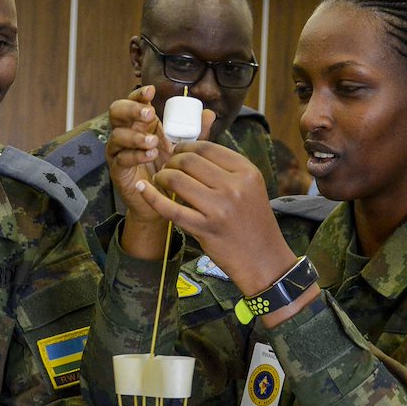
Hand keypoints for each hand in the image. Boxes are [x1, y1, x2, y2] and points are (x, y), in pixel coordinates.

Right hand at [107, 86, 209, 262]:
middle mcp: (127, 132)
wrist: (164, 200)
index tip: (152, 91)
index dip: (139, 94)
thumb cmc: (172, 170)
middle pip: (117, 111)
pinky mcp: (117, 169)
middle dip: (132, 109)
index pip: (134, 101)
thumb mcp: (185, 149)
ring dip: (135, 136)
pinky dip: (135, 155)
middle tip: (150, 114)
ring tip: (153, 142)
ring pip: (117, 135)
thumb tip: (210, 113)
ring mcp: (119, 151)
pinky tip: (150, 156)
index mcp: (141, 123)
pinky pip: (121, 158)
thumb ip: (196, 133)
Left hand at [130, 142, 297, 301]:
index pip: (207, 148)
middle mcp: (234, 187)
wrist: (263, 259)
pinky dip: (152, 197)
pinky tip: (143, 189)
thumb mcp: (251, 188)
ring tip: (161, 180)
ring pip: (176, 179)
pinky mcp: (204, 229)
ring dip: (162, 176)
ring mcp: (219, 209)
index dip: (186, 146)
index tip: (178, 151)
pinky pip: (170, 208)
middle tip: (167, 167)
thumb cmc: (254, 223)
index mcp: (247, 173)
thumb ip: (227, 169)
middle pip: (189, 160)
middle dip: (171, 160)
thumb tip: (193, 151)